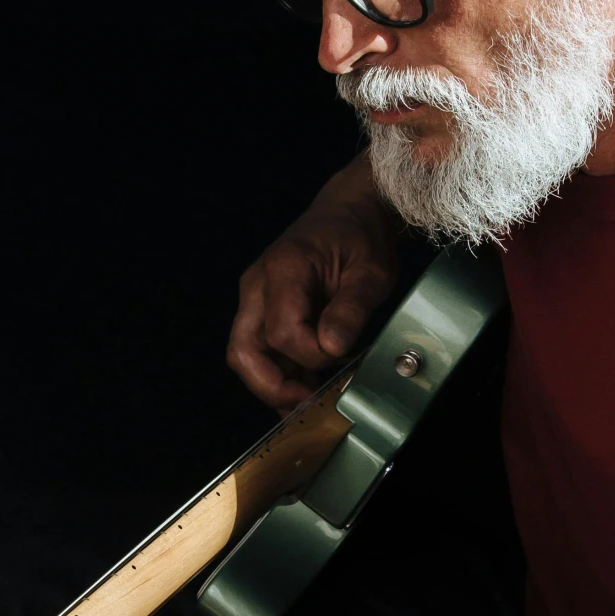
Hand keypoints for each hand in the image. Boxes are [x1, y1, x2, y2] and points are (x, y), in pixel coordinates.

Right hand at [227, 154, 404, 409]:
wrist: (350, 213)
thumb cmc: (360, 237)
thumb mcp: (371, 272)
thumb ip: (351, 309)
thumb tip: (332, 347)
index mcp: (284, 269)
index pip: (281, 332)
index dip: (310, 355)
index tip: (343, 355)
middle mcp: (258, 285)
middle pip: (243, 351)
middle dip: (272, 386)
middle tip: (308, 403)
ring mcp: (256, 298)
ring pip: (246, 355)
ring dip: (275, 384)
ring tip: (310, 400)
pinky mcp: (263, 310)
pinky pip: (261, 350)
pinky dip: (280, 373)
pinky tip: (308, 386)